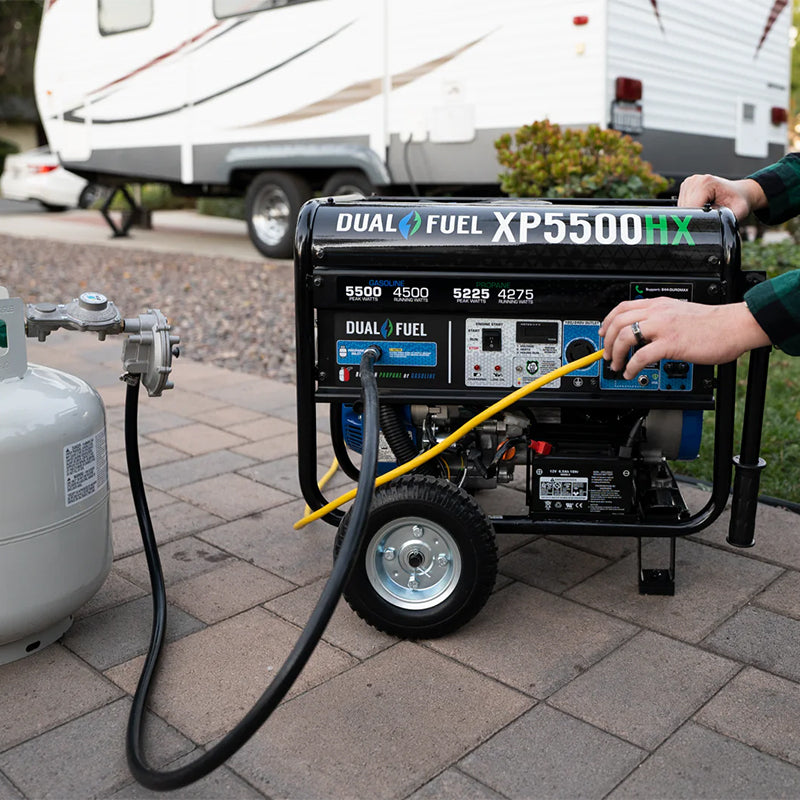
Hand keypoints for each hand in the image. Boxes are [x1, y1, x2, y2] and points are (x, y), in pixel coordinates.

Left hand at [598, 297, 770, 378]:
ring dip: (616, 354)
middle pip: (618, 322)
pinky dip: (631, 366)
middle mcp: (658, 313)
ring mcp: (663, 328)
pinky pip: (641, 356)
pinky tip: (631, 372)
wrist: (734, 326)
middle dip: (608, 341)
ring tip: (617, 365)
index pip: (623, 307)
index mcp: (659, 304)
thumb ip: (661, 318)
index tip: (604, 333)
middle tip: (608, 355)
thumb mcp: (680, 312)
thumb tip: (646, 331)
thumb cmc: (713, 323)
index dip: (608, 321)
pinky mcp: (671, 344)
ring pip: (625, 336)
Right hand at [677, 174, 766, 220]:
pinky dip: (690, 211)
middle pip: (684, 209)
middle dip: (693, 218)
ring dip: (691, 215)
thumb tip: (715, 229)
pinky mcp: (685, 187)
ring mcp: (689, 183)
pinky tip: (701, 209)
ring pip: (681, 208)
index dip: (695, 220)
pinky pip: (681, 206)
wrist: (740, 192)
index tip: (703, 228)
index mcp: (706, 183)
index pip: (691, 208)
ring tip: (706, 213)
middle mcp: (695, 180)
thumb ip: (726, 220)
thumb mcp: (738, 212)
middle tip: (708, 221)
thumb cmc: (739, 201)